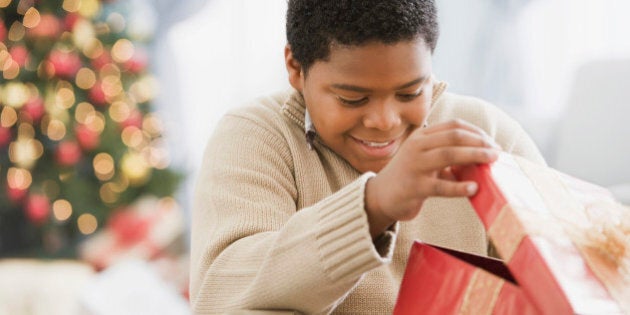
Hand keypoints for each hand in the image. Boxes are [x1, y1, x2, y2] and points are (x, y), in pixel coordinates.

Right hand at [364, 119, 499, 237]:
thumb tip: (483, 157)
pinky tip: (474, 188)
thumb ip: (449, 155)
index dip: (476, 132)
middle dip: (479, 143)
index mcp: (422, 136)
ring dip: (474, 156)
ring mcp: (414, 165)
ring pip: (449, 155)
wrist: (380, 196)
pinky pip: (441, 186)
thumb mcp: (427, 159)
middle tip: (497, 153)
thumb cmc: (410, 176)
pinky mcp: (414, 187)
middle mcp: (417, 146)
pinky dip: (459, 187)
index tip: (492, 143)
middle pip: (454, 137)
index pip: (454, 126)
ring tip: (491, 162)